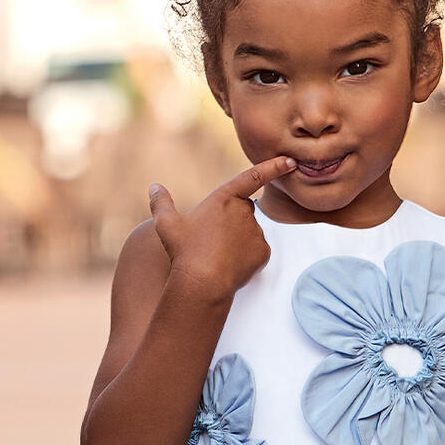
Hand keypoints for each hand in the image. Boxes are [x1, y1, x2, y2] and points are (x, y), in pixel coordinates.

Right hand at [148, 156, 295, 300]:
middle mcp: (245, 212)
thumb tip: (154, 187)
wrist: (202, 283)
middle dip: (232, 221)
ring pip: (249, 232)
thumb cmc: (184, 251)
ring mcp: (256, 232)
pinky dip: (246, 256)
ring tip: (216, 255)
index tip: (290, 161)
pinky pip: (256, 251)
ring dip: (238, 240)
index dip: (273, 167)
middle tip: (211, 240)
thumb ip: (161, 203)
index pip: (253, 177)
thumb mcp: (166, 225)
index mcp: (225, 198)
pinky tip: (228, 265)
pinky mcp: (263, 252)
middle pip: (243, 211)